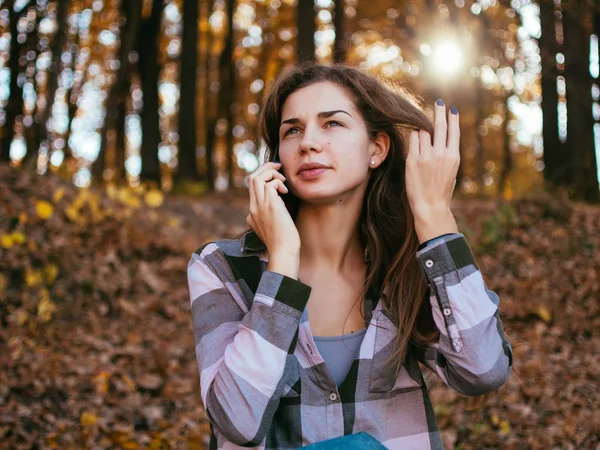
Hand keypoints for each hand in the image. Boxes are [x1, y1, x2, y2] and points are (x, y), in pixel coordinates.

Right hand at [246, 162, 300, 270]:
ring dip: (271, 173)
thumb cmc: (283, 243)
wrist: (283, 253)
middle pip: (251, 178)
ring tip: (283, 181)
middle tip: (279, 168)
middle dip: (265, 168)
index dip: (263, 177)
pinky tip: (286, 191)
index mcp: (252, 213)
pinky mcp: (270, 205)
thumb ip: (270, 216)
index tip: (276, 178)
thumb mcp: (272, 228)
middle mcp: (253, 207)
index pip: (251, 187)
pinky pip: (270, 183)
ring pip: (257, 177)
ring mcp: (260, 206)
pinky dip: (278, 182)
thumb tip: (277, 204)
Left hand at [405, 100, 459, 241]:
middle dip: (439, 112)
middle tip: (438, 102)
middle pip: (439, 126)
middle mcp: (441, 154)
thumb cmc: (441, 191)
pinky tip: (414, 136)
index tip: (451, 109)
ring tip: (421, 126)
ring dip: (422, 128)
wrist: (430, 206)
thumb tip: (444, 142)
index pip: (453, 132)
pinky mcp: (413, 160)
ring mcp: (426, 156)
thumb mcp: (451, 172)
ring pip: (424, 132)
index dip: (452, 119)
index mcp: (453, 156)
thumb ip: (448, 156)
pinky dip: (414, 137)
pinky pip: (413, 141)